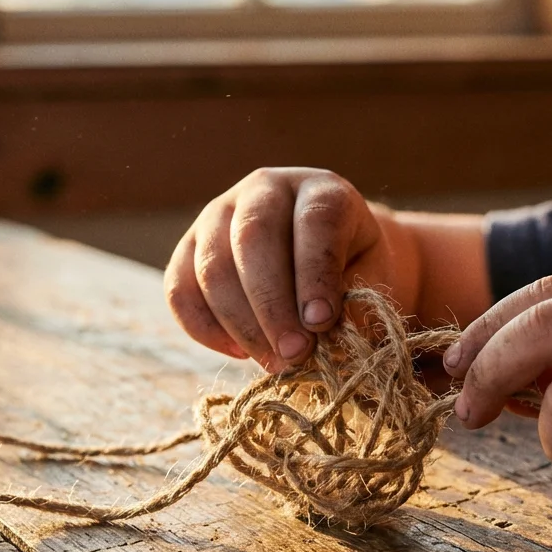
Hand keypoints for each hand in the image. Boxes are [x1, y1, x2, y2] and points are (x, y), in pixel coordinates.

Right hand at [164, 168, 408, 371]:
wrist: (329, 259)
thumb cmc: (354, 269)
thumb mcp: (372, 278)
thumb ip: (353, 301)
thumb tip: (320, 337)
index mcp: (320, 189)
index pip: (314, 220)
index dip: (316, 273)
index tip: (321, 323)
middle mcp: (265, 189)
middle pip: (253, 238)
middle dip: (272, 305)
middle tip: (294, 354)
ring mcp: (219, 214)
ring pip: (211, 266)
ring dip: (241, 324)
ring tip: (274, 363)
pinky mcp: (189, 248)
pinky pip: (179, 289)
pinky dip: (205, 329)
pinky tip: (241, 353)